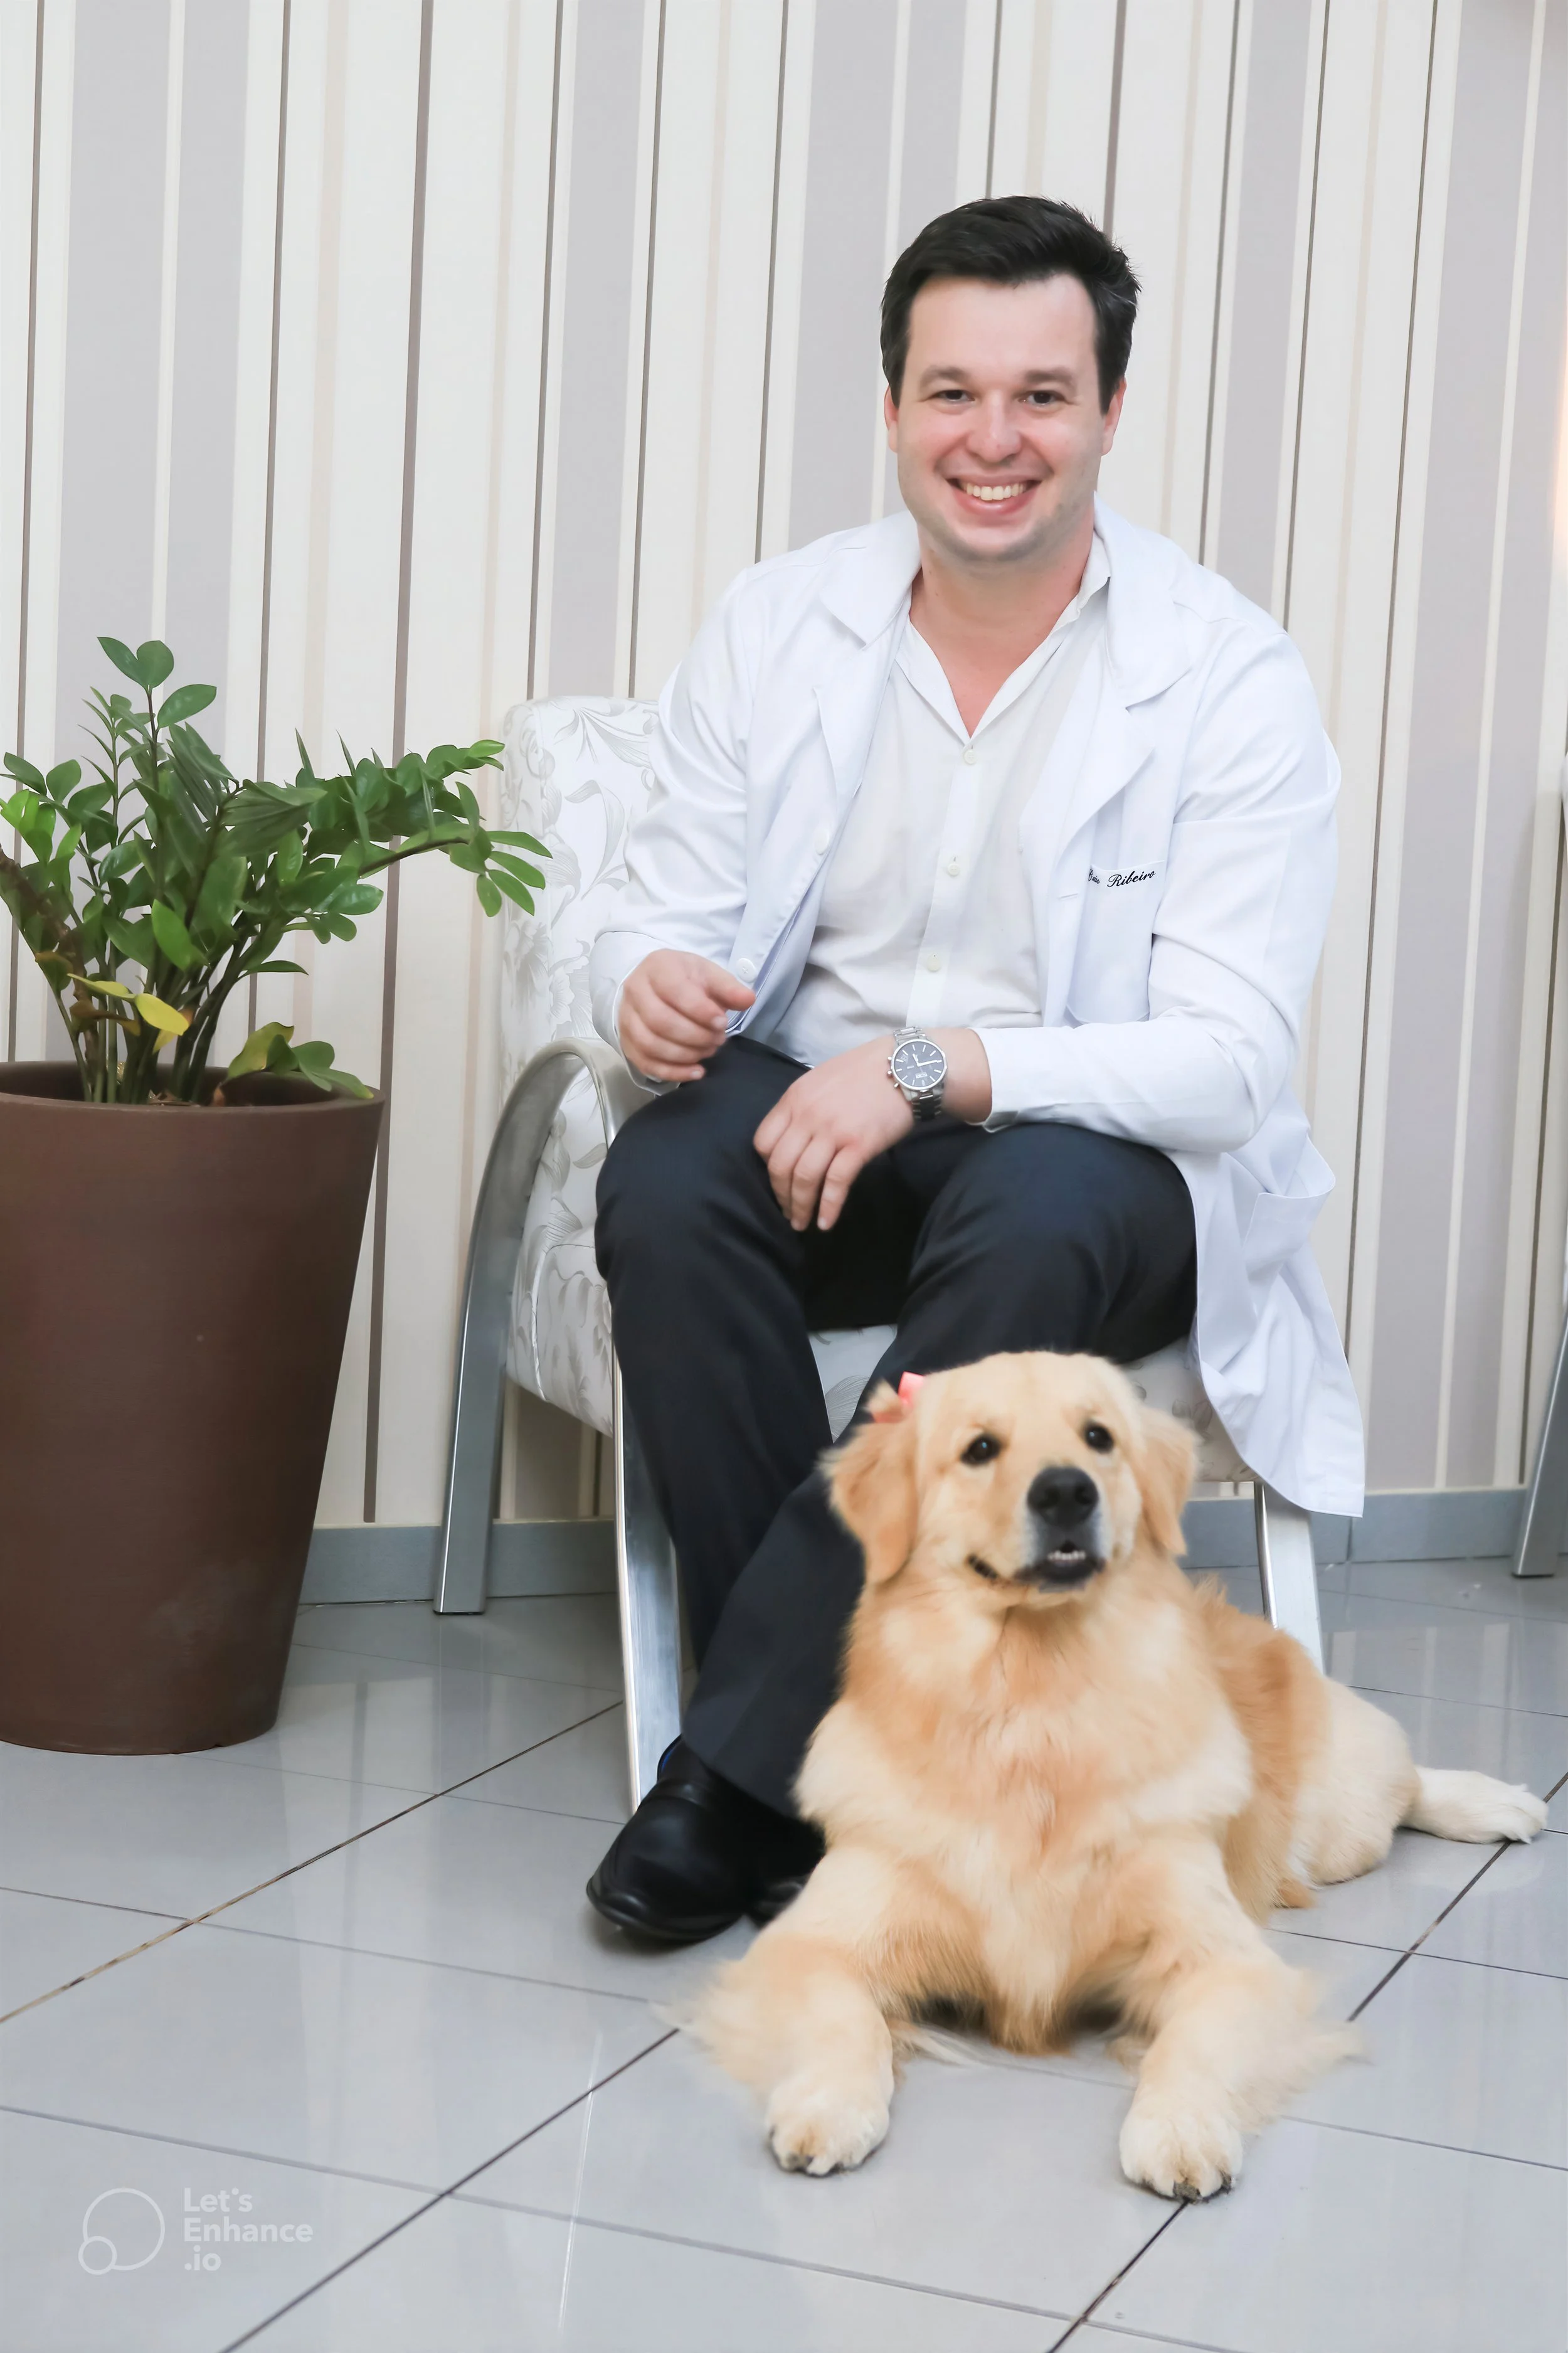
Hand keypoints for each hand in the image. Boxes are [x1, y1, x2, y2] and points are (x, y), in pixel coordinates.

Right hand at [618, 950, 754, 1082]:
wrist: (656, 985)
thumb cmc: (685, 979)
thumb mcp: (708, 975)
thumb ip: (728, 988)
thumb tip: (748, 1000)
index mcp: (657, 968)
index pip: (674, 991)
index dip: (700, 1011)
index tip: (722, 1022)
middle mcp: (635, 992)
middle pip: (660, 1021)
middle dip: (695, 1036)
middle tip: (718, 1039)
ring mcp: (627, 1019)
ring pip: (651, 1044)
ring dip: (686, 1054)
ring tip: (709, 1050)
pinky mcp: (628, 1043)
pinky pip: (646, 1063)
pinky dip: (674, 1072)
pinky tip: (697, 1071)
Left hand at [754, 1040, 912, 1231]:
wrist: (906, 1066)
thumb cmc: (866, 1072)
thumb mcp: (821, 1080)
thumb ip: (803, 1106)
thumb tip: (793, 1136)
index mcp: (794, 1099)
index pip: (763, 1142)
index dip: (767, 1167)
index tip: (778, 1181)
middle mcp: (808, 1115)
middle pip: (780, 1165)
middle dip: (781, 1195)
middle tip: (787, 1212)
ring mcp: (833, 1131)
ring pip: (804, 1178)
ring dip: (800, 1206)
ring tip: (801, 1224)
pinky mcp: (859, 1145)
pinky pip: (836, 1183)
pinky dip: (828, 1207)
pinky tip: (826, 1223)